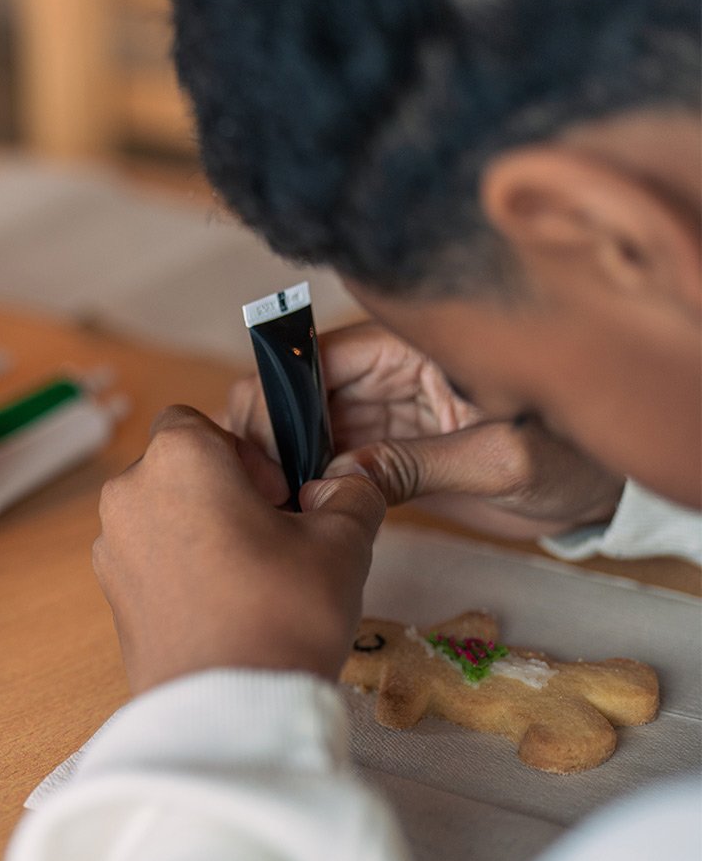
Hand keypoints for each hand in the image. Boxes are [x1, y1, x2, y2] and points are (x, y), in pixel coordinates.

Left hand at [93, 406, 387, 693]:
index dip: (244, 451)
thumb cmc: (281, 613)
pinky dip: (181, 567)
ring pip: (163, 514)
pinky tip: (224, 605)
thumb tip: (347, 481)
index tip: (280, 494)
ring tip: (253, 576)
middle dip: (224, 490)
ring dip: (202, 529)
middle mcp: (128, 492)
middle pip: (179, 468)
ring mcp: (111, 544)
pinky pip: (150, 558)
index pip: (199, 421)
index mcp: (177, 458)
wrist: (227, 708)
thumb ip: (352, 492)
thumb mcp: (341, 541)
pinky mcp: (110, 591)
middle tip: (274, 536)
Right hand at [226, 322, 622, 539]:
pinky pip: (327, 463)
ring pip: (302, 429)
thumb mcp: (505, 459)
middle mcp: (389, 375)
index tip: (261, 440)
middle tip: (259, 481)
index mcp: (416, 349)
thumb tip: (343, 474)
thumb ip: (423, 464)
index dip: (280, 391)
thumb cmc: (575, 459)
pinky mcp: (385, 457)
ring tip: (268, 502)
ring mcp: (383, 417)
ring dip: (280, 462)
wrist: (600, 499)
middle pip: (297, 390)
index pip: (320, 355)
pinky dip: (303, 485)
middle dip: (269, 430)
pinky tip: (291, 511)